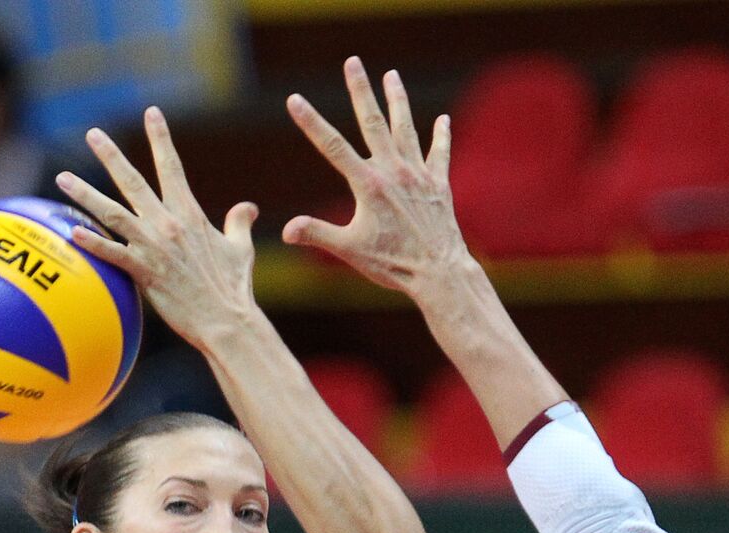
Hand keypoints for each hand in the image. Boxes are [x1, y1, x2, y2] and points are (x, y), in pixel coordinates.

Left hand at [55, 108, 260, 351]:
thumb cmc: (234, 289)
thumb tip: (246, 207)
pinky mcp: (145, 272)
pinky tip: (72, 232)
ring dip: (85, 194)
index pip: (172, 167)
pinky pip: (113, 253)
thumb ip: (239, 223)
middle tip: (93, 134)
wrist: (227, 321)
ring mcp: (154, 247)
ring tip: (62, 177)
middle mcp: (169, 224)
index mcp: (190, 215)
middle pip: (133, 182)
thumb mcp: (241, 250)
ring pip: (113, 213)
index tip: (151, 113)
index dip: (161, 138)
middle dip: (111, 155)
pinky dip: (92, 243)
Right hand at [284, 56, 470, 295]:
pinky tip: (443, 120)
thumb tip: (286, 231)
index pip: (332, 146)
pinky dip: (441, 136)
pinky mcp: (439, 185)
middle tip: (353, 63)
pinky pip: (440, 153)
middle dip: (360, 91)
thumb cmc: (393, 264)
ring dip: (398, 101)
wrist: (439, 272)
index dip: (310, 122)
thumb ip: (317, 234)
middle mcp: (394, 171)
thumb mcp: (349, 250)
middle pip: (373, 122)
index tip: (294, 99)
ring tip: (392, 75)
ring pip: (406, 129)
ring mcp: (419, 175)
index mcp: (368, 184)